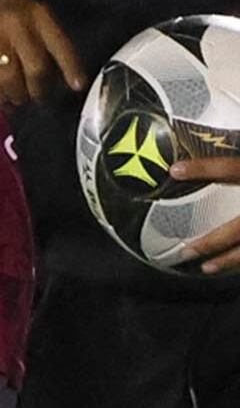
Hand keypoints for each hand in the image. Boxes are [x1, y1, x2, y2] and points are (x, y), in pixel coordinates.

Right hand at [0, 0, 85, 111]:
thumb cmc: (21, 12)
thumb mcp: (44, 19)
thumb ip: (57, 45)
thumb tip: (71, 80)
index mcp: (40, 18)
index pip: (60, 45)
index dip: (70, 67)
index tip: (77, 87)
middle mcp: (19, 27)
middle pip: (34, 66)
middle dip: (40, 90)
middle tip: (42, 102)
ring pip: (9, 75)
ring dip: (17, 95)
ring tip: (21, 104)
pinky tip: (2, 101)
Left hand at [166, 155, 239, 274]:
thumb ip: (236, 163)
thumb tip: (220, 139)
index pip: (232, 170)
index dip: (205, 169)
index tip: (175, 171)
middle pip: (238, 229)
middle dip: (211, 242)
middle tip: (184, 252)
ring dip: (229, 260)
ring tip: (206, 268)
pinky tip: (232, 264)